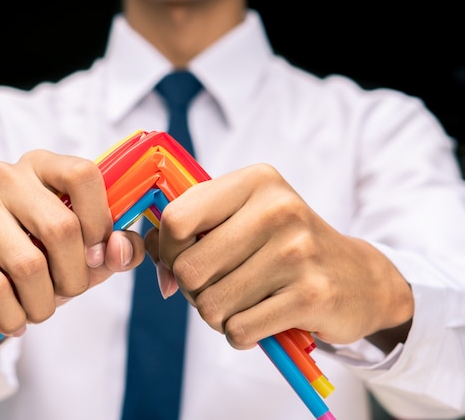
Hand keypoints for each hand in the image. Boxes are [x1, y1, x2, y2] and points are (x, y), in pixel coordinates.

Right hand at [0, 150, 145, 340]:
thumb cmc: (37, 257)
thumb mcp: (84, 251)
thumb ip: (116, 249)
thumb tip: (119, 249)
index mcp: (44, 165)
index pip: (84, 174)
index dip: (100, 222)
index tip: (96, 255)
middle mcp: (5, 175)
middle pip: (60, 228)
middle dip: (74, 277)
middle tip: (68, 292)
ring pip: (28, 264)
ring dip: (44, 303)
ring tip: (40, 310)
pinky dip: (13, 316)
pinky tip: (14, 320)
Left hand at [145, 163, 412, 349]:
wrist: (359, 276)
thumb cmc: (284, 246)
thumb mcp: (243, 217)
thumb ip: (191, 229)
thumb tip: (156, 265)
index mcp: (256, 181)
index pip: (176, 219)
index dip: (168, 250)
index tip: (183, 260)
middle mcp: (278, 209)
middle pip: (189, 269)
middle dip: (194, 290)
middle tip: (219, 287)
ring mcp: (298, 252)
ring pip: (211, 305)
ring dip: (218, 315)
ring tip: (244, 302)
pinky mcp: (311, 295)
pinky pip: (238, 330)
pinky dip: (240, 334)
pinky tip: (261, 320)